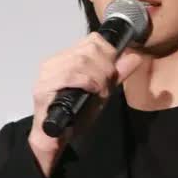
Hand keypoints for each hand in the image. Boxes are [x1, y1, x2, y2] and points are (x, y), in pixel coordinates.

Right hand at [27, 34, 143, 177]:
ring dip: (97, 76)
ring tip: (99, 90)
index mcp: (66, 58)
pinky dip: (86, 81)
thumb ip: (116, 74)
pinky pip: (70, 75)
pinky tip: (91, 90)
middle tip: (107, 84)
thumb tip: (134, 56)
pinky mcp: (43, 87)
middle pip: (88, 49)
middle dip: (105, 66)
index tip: (113, 69)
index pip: (92, 40)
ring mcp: (47, 74)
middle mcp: (54, 62)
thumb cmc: (76, 116)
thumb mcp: (102, 92)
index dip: (108, 51)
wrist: (55, 138)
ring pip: (80, 60)